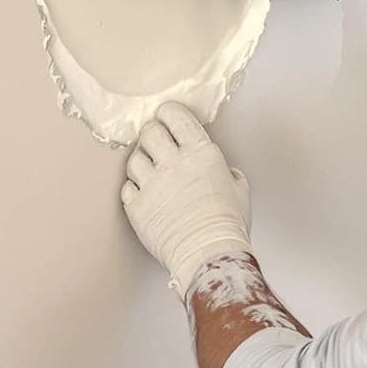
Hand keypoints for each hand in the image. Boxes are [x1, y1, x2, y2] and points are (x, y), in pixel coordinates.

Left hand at [120, 103, 252, 292]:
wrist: (208, 255)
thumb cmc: (228, 225)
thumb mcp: (240, 190)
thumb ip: (227, 173)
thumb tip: (222, 172)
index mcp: (201, 154)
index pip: (176, 117)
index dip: (168, 113)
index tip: (166, 116)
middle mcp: (173, 163)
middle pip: (150, 132)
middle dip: (152, 134)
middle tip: (156, 143)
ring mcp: (152, 185)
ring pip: (134, 158)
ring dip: (142, 161)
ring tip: (151, 172)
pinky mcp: (136, 206)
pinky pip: (126, 187)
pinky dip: (134, 188)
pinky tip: (145, 194)